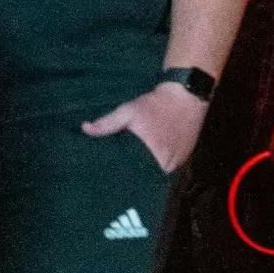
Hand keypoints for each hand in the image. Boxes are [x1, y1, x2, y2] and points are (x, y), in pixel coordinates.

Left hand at [82, 82, 208, 173]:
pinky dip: (157, 163)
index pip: (137, 177)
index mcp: (157, 158)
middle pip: (147, 177)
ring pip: (158, 172)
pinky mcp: (185, 157)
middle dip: (133, 175)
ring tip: (128, 168)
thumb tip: (85, 129)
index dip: (123, 178)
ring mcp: (179, 162)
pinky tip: (147, 158)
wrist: (188, 94)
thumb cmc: (157, 105)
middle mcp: (170, 165)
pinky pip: (167, 166)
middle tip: (114, 174)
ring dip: (146, 170)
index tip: (109, 178)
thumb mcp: (130, 111)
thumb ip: (108, 123)